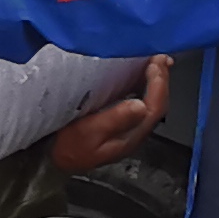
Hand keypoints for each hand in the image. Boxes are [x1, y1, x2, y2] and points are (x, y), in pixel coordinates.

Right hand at [46, 56, 169, 176]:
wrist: (57, 160)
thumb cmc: (69, 146)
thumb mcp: (88, 132)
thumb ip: (114, 120)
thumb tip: (140, 105)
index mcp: (131, 136)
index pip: (154, 108)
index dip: (158, 85)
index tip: (156, 63)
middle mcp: (136, 133)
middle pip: (158, 105)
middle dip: (161, 80)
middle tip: (160, 58)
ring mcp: (130, 130)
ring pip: (151, 103)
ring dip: (156, 83)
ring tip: (157, 63)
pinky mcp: (122, 125)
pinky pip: (142, 102)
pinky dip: (145, 87)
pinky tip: (142, 77)